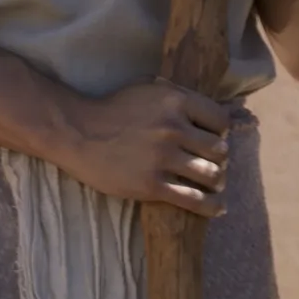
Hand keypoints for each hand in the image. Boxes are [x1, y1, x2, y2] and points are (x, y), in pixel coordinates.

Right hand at [50, 79, 230, 215]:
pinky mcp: (152, 185)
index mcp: (176, 101)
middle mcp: (174, 128)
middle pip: (218, 150)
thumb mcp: (148, 89)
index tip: (213, 140)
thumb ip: (176, 97)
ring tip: (215, 185)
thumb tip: (203, 111)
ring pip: (210, 174)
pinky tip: (218, 209)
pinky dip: (210, 206)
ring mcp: (163, 158)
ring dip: (217, 181)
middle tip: (213, 164)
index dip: (220, 132)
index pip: (219, 121)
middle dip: (219, 159)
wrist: (79, 133)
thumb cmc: (112, 110)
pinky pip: (192, 199)